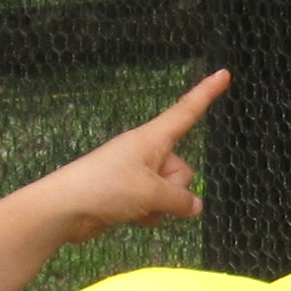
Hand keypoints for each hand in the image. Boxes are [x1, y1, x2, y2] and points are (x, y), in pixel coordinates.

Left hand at [29, 69, 226, 245]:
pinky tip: (130, 217)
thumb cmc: (106, 187)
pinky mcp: (129, 195)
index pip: (186, 111)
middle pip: (182, 169)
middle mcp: (147, 152)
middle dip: (174, 189)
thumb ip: (180, 199)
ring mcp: (138, 174)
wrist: (65, 210)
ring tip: (133, 206)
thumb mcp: (151, 192)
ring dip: (159, 206)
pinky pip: (155, 205)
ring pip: (170, 193)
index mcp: (152, 138)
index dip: (206, 93)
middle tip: (148, 195)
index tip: (224, 73)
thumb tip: (195, 206)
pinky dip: (148, 214)